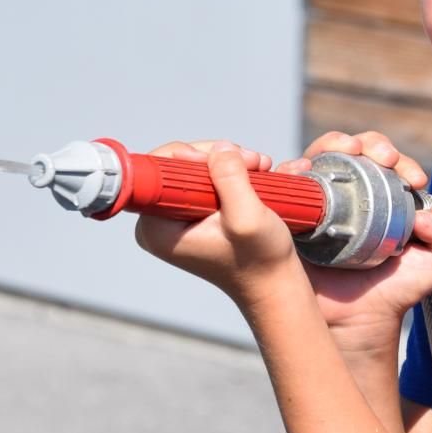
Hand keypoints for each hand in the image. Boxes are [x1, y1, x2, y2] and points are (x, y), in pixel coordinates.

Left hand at [133, 140, 307, 308]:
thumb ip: (230, 178)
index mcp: (156, 227)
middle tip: (253, 163)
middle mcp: (160, 221)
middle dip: (220, 157)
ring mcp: (179, 217)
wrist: (275, 284)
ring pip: (199, 167)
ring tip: (262, 170)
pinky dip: (235, 173)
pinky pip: (210, 178)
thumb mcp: (247, 218)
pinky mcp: (197, 214)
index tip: (226, 160)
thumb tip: (220, 148)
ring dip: (233, 162)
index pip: (158, 168)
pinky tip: (259, 176)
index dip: (193, 154)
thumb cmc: (260, 261)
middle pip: (180, 163)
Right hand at [277, 131, 431, 360]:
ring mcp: (318, 202)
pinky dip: (291, 168)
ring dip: (332, 144)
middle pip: (353, 148)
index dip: (403, 161)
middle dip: (371, 143)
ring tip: (349, 151)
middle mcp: (348, 192)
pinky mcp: (291, 216)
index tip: (416, 180)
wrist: (358, 323)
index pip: (389, 161)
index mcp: (382, 195)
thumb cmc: (396, 289)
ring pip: (318, 156)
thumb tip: (425, 215)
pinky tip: (305, 170)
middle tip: (385, 158)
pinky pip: (285, 184)